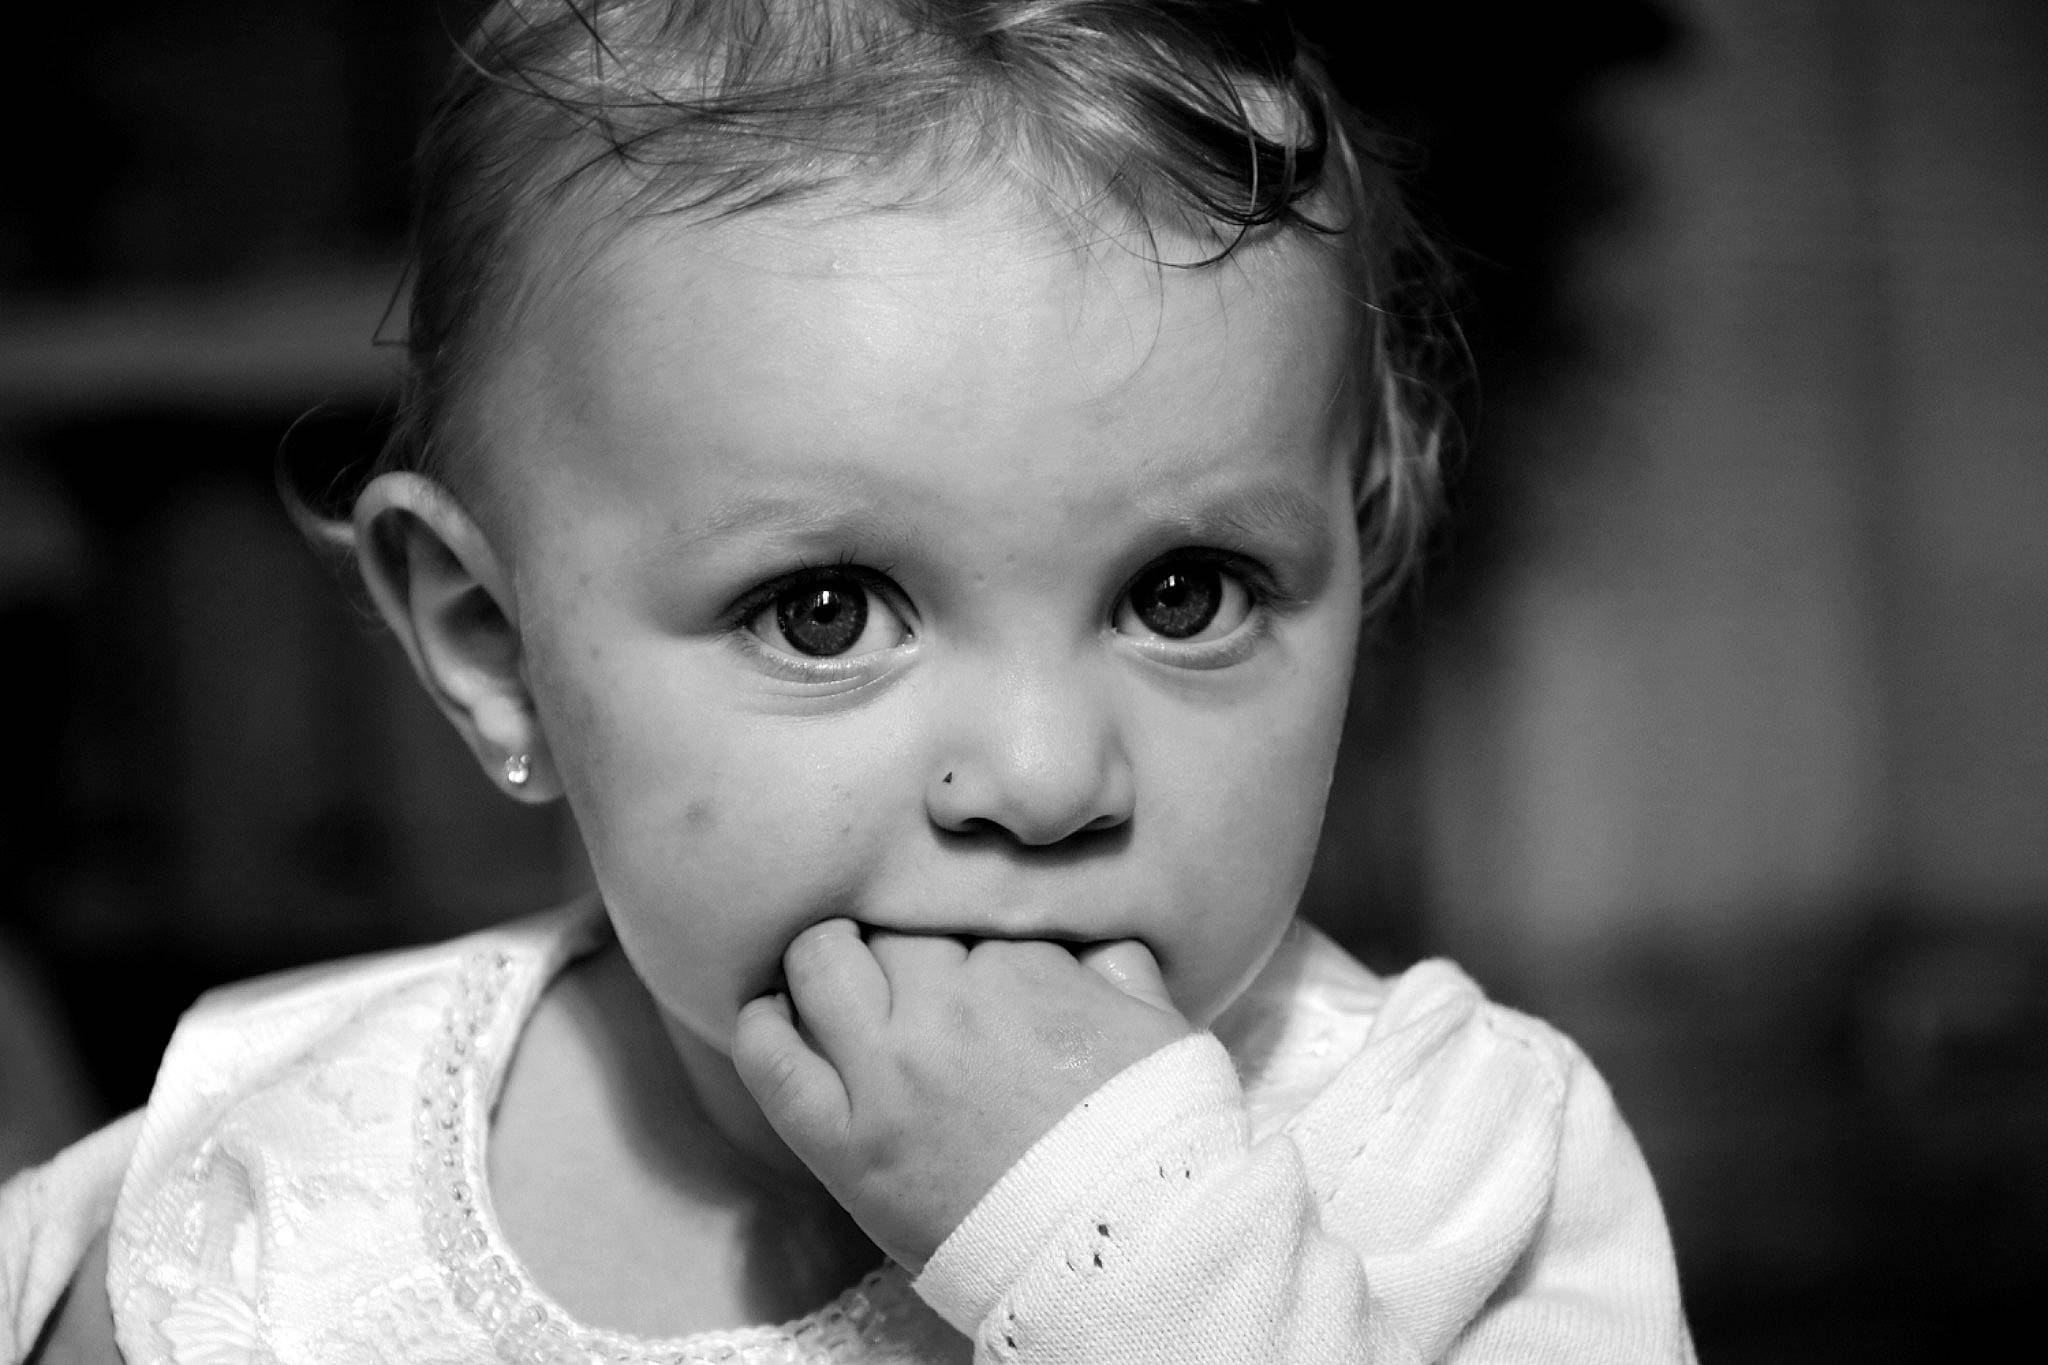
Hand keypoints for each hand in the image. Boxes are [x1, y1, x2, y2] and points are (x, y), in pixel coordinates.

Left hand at [731, 921, 1192, 1269]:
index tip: (974, 961)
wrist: (1131, 1256)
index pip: (962, 909)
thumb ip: (1119, 961)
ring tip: (841, 984)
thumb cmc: (1155, 1141)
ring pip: (819, 963)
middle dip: (901, 939)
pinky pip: (771, 1061)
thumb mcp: (1165, 1026)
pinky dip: (763, 1026)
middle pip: (888, 927)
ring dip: (828, 962)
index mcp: (1024, 967)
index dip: (967, 934)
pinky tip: (772, 1014)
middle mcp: (948, 1007)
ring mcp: (890, 1075)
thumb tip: (1085, 937)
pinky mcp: (847, 1147)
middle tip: (912, 975)